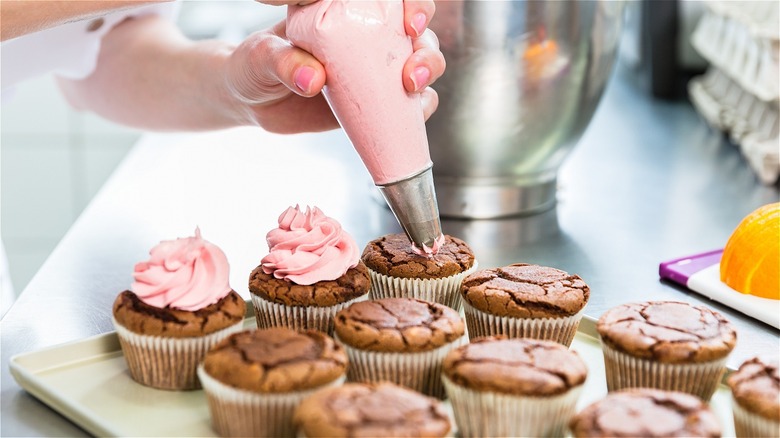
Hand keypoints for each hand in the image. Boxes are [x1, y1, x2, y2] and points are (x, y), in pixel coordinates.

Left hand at [227, 0, 444, 133]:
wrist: (250, 101)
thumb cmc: (254, 66)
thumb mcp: (263, 57)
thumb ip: (283, 62)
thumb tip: (312, 80)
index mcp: (345, 12)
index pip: (391, 1)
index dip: (415, 6)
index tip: (411, 22)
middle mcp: (367, 37)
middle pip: (418, 34)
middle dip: (427, 49)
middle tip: (412, 73)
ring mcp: (373, 71)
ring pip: (420, 66)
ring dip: (428, 77)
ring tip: (412, 90)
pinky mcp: (374, 103)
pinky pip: (409, 104)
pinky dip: (420, 108)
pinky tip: (415, 112)